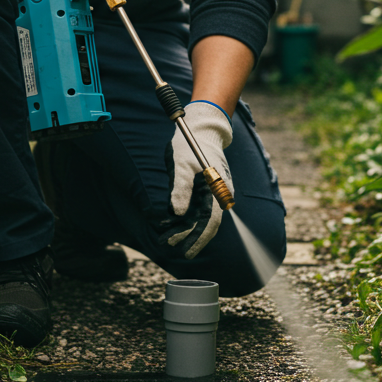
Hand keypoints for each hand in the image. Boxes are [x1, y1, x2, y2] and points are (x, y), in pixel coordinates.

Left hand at [163, 100, 233, 258]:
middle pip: (204, 224)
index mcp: (217, 190)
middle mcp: (217, 194)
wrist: (201, 128)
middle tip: (166, 244)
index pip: (210, 222)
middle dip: (186, 236)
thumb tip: (178, 214)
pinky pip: (195, 208)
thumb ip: (180, 189)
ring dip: (182, 229)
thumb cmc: (191, 145)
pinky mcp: (204, 190)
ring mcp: (212, 193)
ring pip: (198, 218)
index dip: (198, 239)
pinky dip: (182, 217)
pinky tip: (169, 222)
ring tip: (164, 237)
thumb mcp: (182, 165)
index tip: (186, 252)